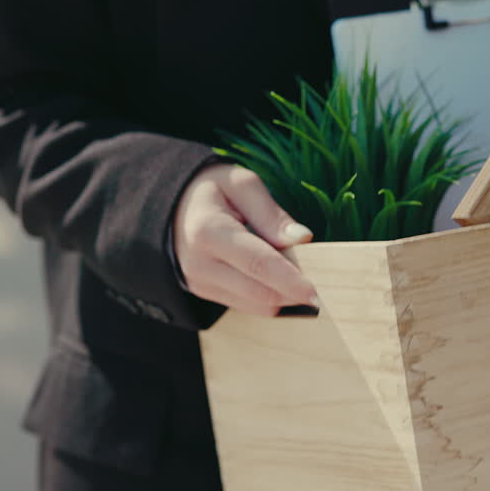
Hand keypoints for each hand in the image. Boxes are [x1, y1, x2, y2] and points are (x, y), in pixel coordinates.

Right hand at [173, 164, 318, 315]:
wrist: (169, 209)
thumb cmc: (212, 190)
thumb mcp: (242, 184)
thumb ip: (272, 213)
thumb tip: (303, 239)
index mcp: (209, 232)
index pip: (258, 264)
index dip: (290, 280)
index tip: (316, 292)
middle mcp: (202, 265)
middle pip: (261, 294)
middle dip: (294, 291)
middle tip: (320, 276)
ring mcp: (202, 285)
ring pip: (258, 306)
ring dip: (284, 295)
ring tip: (293, 267)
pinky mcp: (208, 295)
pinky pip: (250, 306)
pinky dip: (270, 295)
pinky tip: (275, 274)